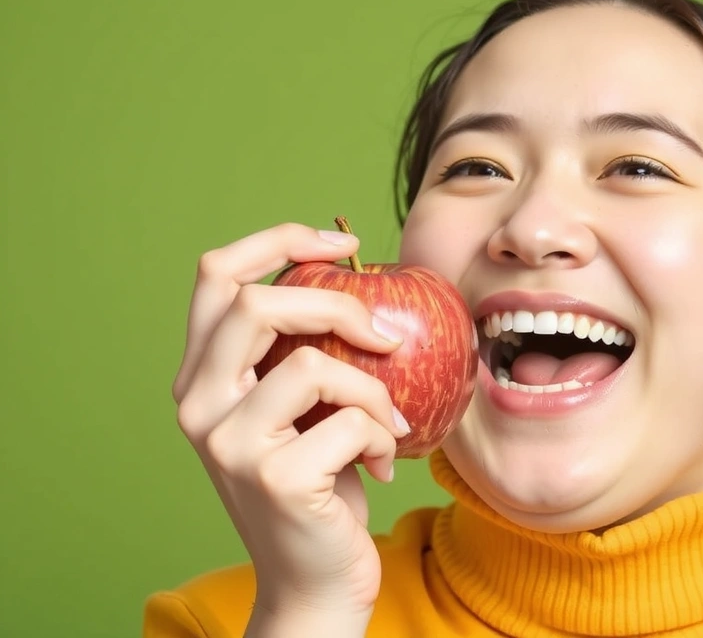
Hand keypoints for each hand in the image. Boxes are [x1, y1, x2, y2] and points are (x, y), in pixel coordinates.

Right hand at [171, 222, 408, 629]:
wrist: (315, 582)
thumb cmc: (320, 486)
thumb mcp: (301, 408)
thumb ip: (301, 352)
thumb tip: (360, 277)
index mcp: (202, 376)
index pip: (217, 275)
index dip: (279, 239)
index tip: (344, 243)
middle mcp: (198, 404)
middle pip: (256, 302)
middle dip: (338, 305)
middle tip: (384, 335)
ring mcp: (228, 443)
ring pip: (316, 364)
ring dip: (374, 391)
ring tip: (386, 426)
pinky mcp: (273, 477)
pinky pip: (353, 421)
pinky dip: (383, 436)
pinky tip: (379, 466)